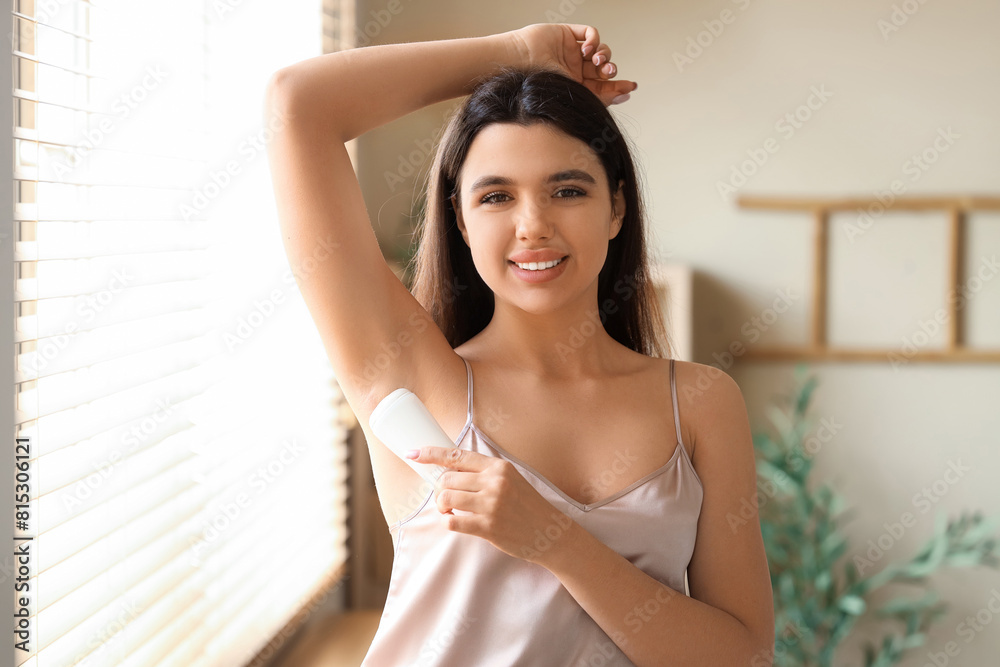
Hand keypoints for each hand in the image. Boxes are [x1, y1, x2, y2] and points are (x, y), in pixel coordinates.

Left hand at [406, 446, 577, 565]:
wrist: (550, 532)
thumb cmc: (527, 505)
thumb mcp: (510, 479)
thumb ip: (483, 473)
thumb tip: (448, 471)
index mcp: (498, 467)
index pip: (456, 456)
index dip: (430, 453)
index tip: (413, 453)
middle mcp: (494, 482)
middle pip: (446, 480)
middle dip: (439, 490)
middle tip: (446, 499)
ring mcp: (491, 505)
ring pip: (445, 499)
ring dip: (442, 507)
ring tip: (450, 511)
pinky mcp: (488, 527)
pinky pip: (452, 522)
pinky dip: (448, 522)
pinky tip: (456, 521)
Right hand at [509, 23, 636, 106]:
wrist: (519, 64)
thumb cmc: (540, 84)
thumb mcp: (574, 95)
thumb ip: (599, 97)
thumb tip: (625, 95)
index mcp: (574, 87)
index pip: (602, 86)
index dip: (617, 86)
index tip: (630, 87)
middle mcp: (574, 69)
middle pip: (603, 69)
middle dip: (611, 71)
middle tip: (609, 73)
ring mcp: (571, 52)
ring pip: (600, 51)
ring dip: (604, 56)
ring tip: (597, 61)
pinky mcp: (567, 34)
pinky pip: (590, 33)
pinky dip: (594, 40)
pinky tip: (587, 50)